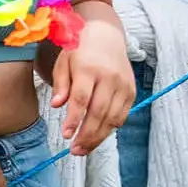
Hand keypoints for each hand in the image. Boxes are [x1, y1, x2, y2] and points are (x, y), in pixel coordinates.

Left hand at [50, 16, 133, 154]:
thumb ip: (61, 85)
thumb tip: (56, 105)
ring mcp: (123, 84)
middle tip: (74, 150)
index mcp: (89, 69)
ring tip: (84, 149)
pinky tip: (99, 135)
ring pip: (113, 117)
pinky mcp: (131, 90)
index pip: (82, 99)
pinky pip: (122, 114)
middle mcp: (109, 77)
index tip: (66, 135)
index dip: (74, 119)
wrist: (106, 35)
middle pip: (99, 112)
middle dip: (86, 134)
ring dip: (98, 136)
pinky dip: (111, 127)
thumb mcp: (64, 63)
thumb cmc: (80, 50)